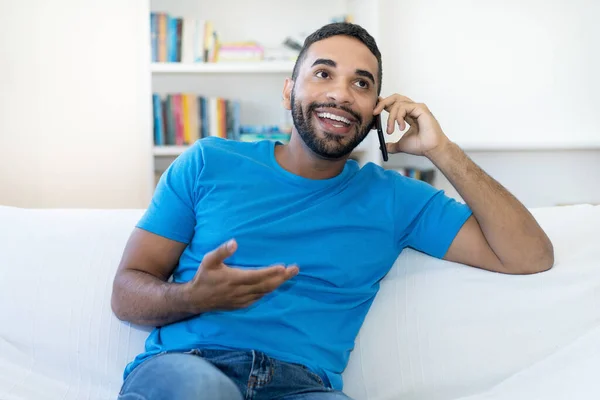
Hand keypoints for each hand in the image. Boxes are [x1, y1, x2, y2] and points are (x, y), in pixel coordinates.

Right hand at [184, 239, 298, 312]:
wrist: (195, 299)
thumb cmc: (203, 277)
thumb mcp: (209, 260)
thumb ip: (222, 251)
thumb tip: (235, 242)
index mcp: (234, 279)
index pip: (257, 276)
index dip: (272, 272)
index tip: (284, 266)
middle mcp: (240, 291)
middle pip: (266, 285)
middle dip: (282, 277)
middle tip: (295, 269)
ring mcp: (242, 299)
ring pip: (264, 292)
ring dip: (278, 284)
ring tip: (289, 275)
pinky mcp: (241, 305)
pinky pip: (259, 298)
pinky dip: (268, 291)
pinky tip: (275, 286)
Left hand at [373, 94, 450, 157]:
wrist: (431, 149)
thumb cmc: (421, 145)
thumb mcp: (401, 145)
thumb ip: (392, 145)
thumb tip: (384, 147)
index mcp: (408, 114)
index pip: (394, 104)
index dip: (383, 104)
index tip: (375, 109)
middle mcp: (412, 109)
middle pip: (395, 97)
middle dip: (383, 103)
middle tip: (375, 112)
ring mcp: (417, 107)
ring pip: (397, 103)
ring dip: (390, 117)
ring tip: (390, 131)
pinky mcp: (420, 108)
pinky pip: (404, 107)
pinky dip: (398, 117)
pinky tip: (401, 127)